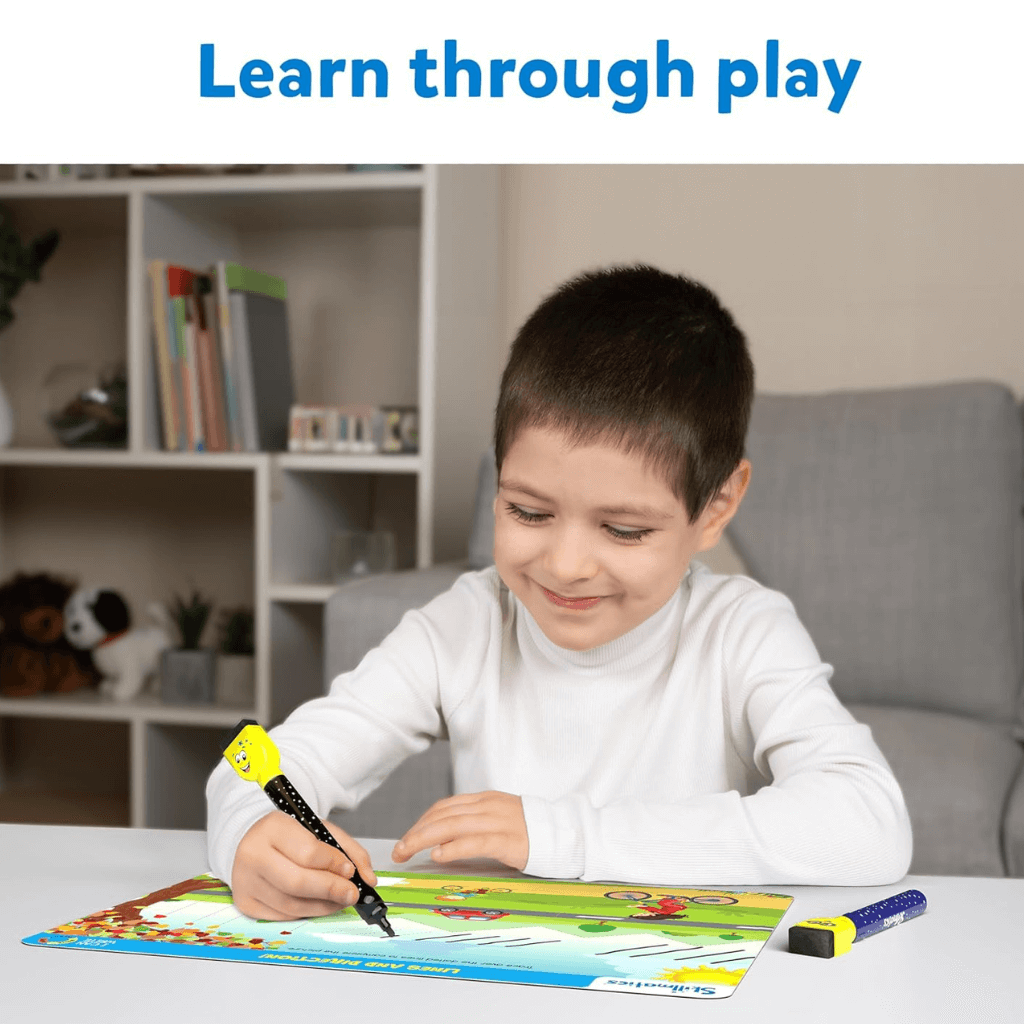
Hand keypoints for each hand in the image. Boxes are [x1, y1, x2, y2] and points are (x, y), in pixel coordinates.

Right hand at [230, 810, 376, 919]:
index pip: (307, 852)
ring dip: (323, 906)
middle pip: (297, 883)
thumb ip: (349, 849)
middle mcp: (253, 854)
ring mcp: (245, 881)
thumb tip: (369, 878)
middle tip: (352, 893)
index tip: (350, 871)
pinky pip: (282, 916)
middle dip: (331, 891)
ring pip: (291, 905)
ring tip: (340, 900)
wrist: (253, 839)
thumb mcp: (320, 829)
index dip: (333, 864)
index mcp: (272, 828)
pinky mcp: (245, 902)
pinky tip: (320, 905)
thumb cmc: (289, 835)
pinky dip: (306, 912)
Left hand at [391, 791, 528, 870]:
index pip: (444, 807)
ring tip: (408, 852)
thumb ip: (475, 824)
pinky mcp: (508, 839)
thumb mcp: (499, 820)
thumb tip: (444, 840)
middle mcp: (488, 806)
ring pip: (452, 825)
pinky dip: (454, 847)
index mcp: (485, 800)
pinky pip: (475, 841)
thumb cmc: (531, 832)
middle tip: (399, 850)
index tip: (407, 839)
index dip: (421, 822)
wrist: (565, 832)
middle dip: (415, 832)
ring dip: (424, 839)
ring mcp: (498, 821)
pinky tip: (439, 856)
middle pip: (442, 815)